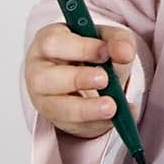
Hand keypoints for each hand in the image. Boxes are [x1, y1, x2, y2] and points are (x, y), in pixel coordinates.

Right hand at [24, 22, 135, 139]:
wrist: (86, 73)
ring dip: (85, 109)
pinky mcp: (55, 119)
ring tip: (111, 106)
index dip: (80, 48)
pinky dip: (96, 123)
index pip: (54, 43)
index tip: (105, 53)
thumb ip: (118, 41)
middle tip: (104, 79)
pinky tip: (114, 117)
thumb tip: (124, 53)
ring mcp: (43, 97)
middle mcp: (38, 70)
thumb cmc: (91, 50)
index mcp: (48, 41)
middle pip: (44, 78)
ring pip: (55, 107)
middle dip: (77, 79)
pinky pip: (71, 125)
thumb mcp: (107, 38)